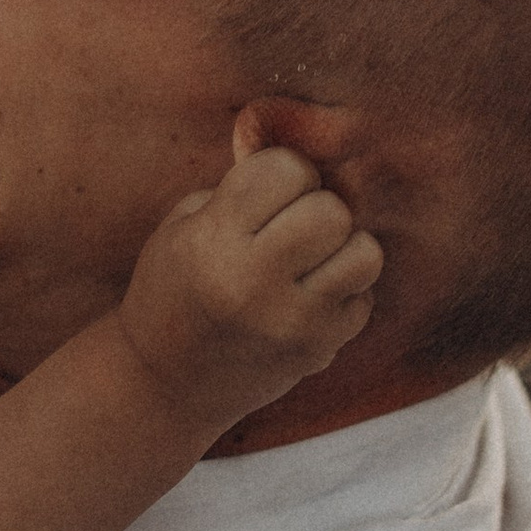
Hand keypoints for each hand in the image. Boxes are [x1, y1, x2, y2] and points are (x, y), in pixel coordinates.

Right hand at [115, 113, 381, 425]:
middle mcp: (254, 283)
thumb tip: (303, 146)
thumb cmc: (173, 289)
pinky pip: (363, 298)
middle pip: (331, 211)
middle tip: (292, 225)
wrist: (166, 384)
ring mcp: (292, 322)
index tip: (266, 194)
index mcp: (213, 241)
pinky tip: (307, 300)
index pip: (285, 169)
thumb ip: (238, 188)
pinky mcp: (319, 351)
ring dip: (342, 248)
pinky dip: (343, 293)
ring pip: (364, 253)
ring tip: (311, 259)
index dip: (282, 173)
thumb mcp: (184, 226)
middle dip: (316, 207)